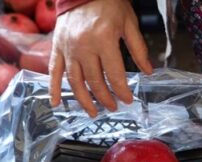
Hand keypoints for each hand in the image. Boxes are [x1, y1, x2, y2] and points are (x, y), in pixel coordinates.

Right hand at [49, 0, 152, 116]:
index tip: (128, 100)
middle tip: (113, 107)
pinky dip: (54, 89)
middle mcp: (84, 47)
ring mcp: (68, 48)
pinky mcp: (57, 47)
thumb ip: (138, 49)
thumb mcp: (129, 22)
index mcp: (104, 40)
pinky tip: (56, 103)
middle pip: (94, 82)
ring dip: (84, 100)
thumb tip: (147, 71)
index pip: (114, 75)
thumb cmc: (108, 2)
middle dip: (105, 98)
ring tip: (93, 112)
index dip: (122, 91)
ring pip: (75, 81)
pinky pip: (54, 71)